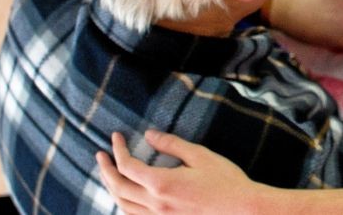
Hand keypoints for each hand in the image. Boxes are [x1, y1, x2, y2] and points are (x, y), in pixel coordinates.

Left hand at [96, 130, 268, 213]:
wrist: (242, 209)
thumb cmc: (225, 181)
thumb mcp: (200, 155)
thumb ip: (172, 145)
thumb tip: (149, 135)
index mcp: (161, 183)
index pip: (127, 166)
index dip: (118, 150)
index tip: (116, 137)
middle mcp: (155, 204)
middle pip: (118, 187)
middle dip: (106, 169)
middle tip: (100, 155)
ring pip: (122, 205)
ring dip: (111, 188)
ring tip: (109, 174)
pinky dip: (124, 205)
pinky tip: (126, 198)